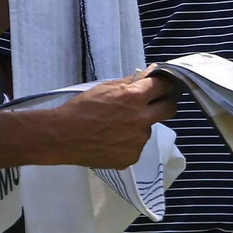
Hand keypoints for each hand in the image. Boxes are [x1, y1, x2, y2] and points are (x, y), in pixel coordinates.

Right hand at [49, 70, 177, 169]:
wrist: (62, 136)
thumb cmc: (81, 108)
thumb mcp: (105, 87)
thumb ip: (131, 82)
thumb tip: (149, 74)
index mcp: (135, 98)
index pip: (164, 85)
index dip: (163, 83)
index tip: (161, 84)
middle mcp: (142, 120)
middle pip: (170, 109)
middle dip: (164, 103)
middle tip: (152, 103)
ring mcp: (138, 141)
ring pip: (148, 129)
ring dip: (140, 125)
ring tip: (116, 126)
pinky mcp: (131, 157)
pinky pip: (136, 146)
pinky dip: (128, 142)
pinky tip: (111, 140)